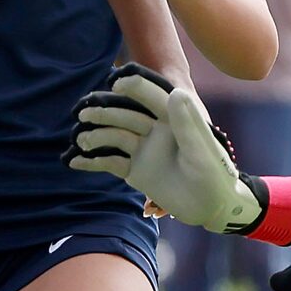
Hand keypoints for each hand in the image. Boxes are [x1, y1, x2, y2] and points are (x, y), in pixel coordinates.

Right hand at [65, 64, 262, 233]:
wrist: (211, 206)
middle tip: (85, 114)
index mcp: (172, 119)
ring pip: (114, 137)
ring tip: (82, 141)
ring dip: (96, 137)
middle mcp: (154, 131)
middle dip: (105, 114)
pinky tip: (75, 161)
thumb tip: (176, 92)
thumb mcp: (202, 149)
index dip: (134, 87)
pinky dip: (93, 161)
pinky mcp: (134, 170)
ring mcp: (142, 150)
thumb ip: (188, 123)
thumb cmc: (215, 174)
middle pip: (125, 116)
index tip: (116, 85)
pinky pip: (110, 162)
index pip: (150, 97)